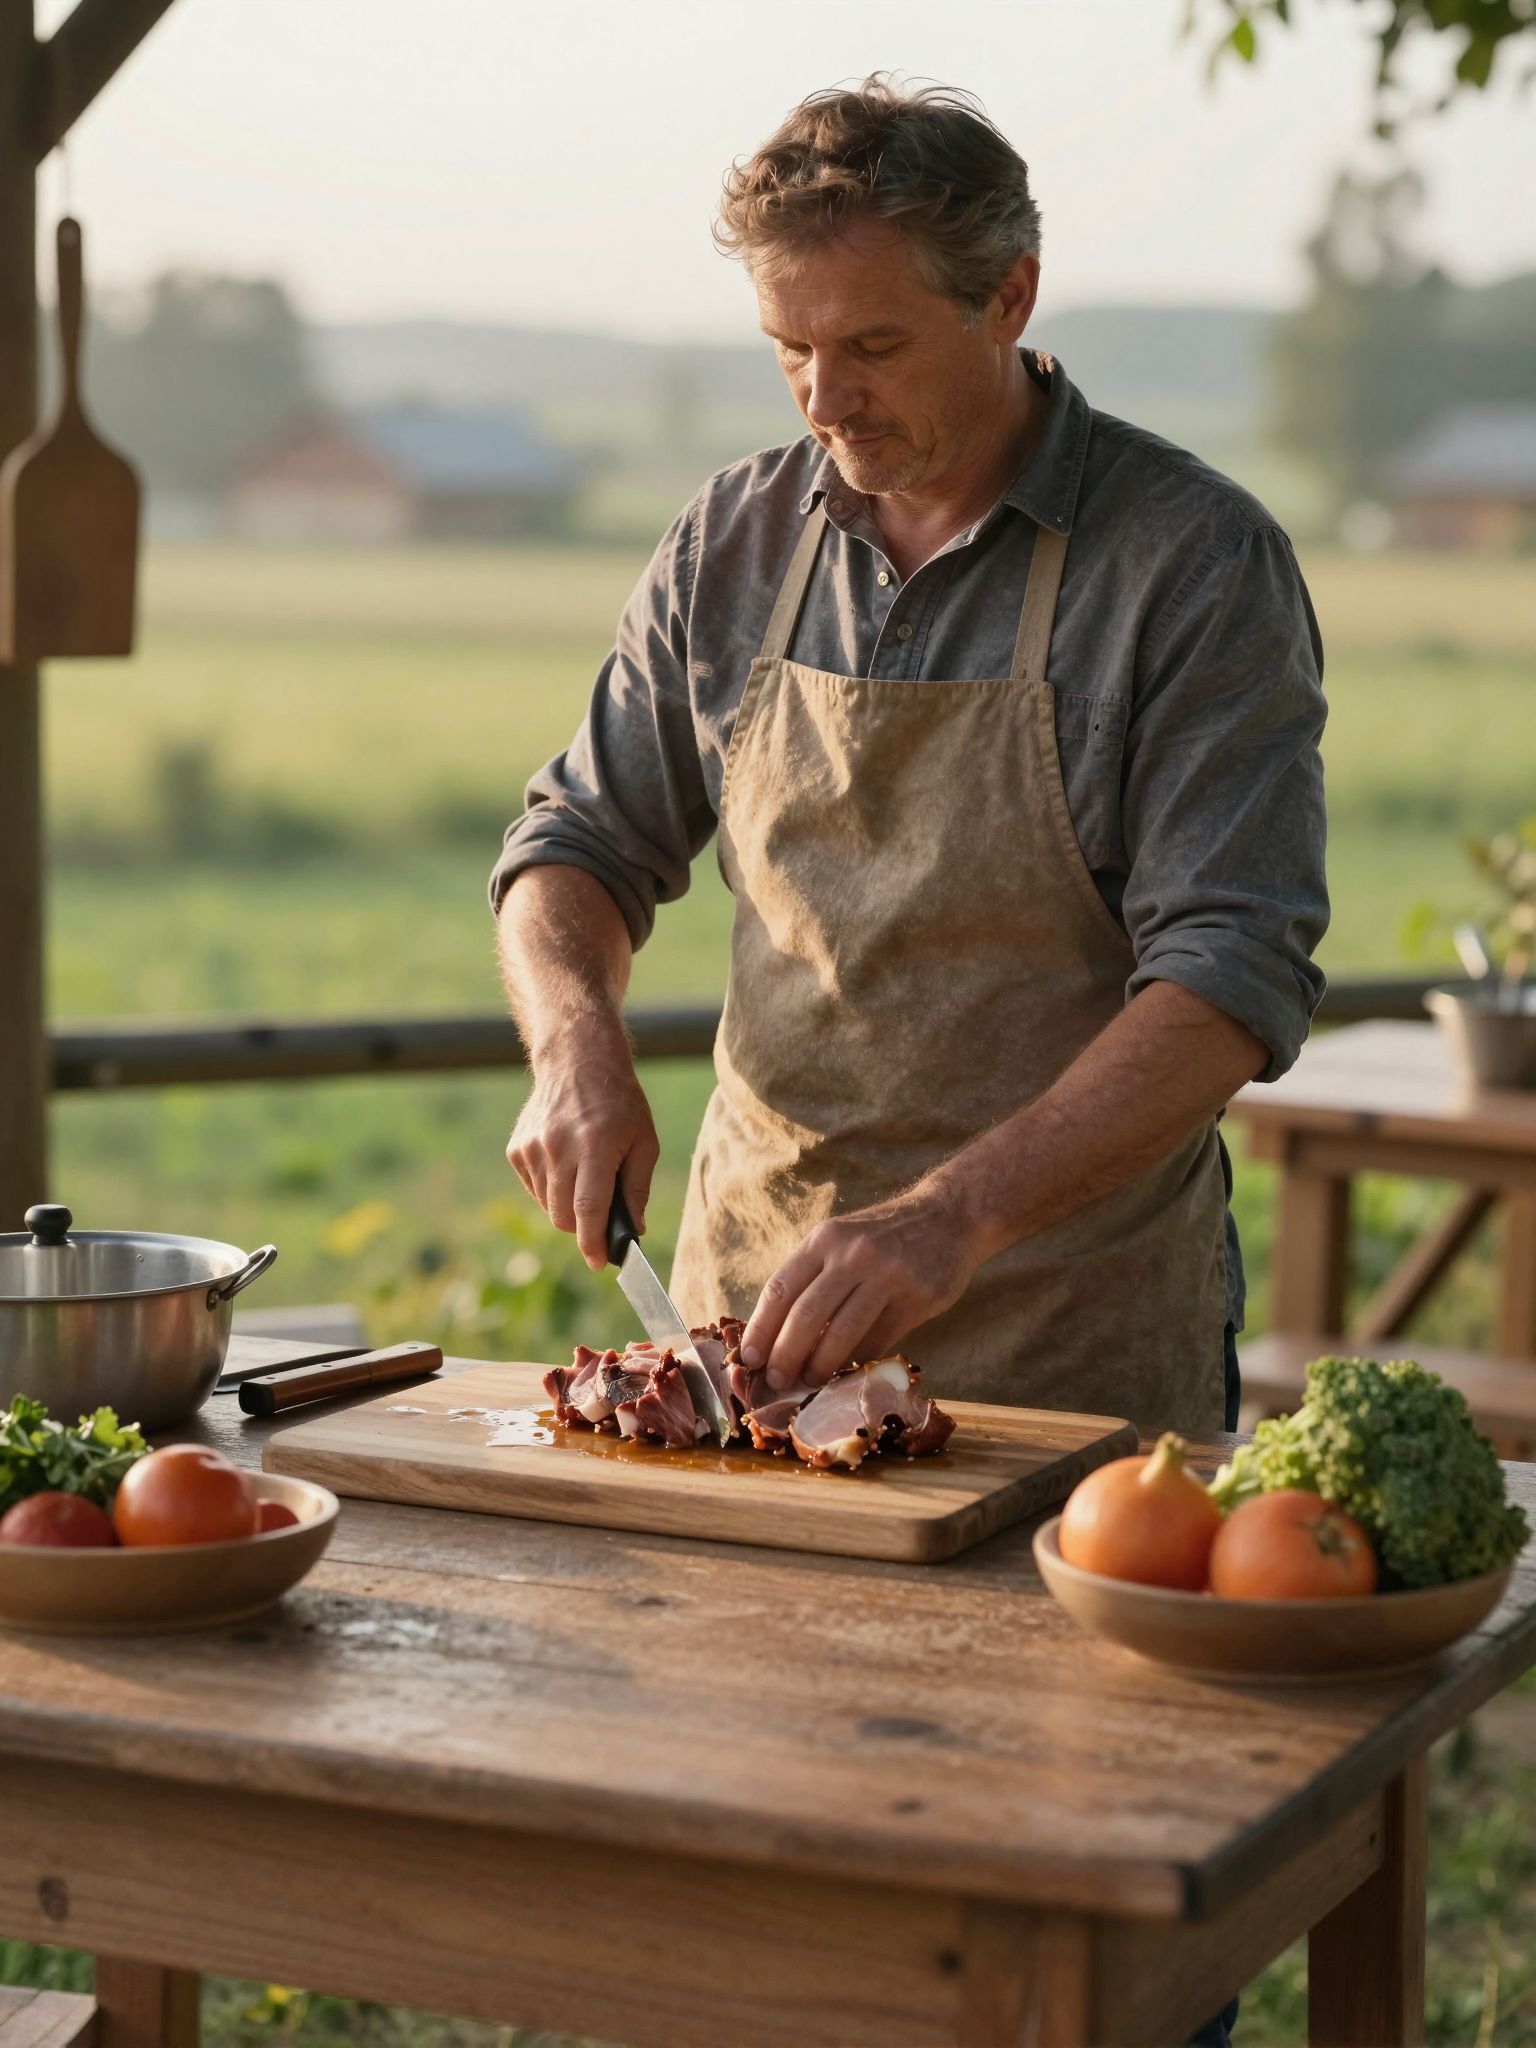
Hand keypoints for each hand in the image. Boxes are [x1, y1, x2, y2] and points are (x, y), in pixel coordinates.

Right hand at [507, 1025, 658, 1269]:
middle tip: (602, 1217)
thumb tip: (634, 1230)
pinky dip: (552, 1189)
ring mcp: (533, 1148)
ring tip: (586, 1176)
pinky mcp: (517, 1149)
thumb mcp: (644, 1141)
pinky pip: (535, 1188)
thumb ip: (637, 1188)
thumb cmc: (619, 1103)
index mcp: (595, 1147)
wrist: (577, 1061)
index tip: (600, 1263)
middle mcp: (558, 1148)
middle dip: (584, 1228)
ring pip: (548, 1206)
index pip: (589, 1209)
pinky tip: (566, 1163)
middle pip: (564, 1216)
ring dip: (568, 1206)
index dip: (593, 1243)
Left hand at [740, 1186, 982, 1388]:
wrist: (948, 1217)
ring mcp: (887, 1275)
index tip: (749, 1359)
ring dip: (820, 1366)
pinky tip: (845, 1373)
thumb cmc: (882, 1236)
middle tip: (776, 1381)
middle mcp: (853, 1254)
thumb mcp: (842, 1240)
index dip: (761, 1329)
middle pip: (806, 1315)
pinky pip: (878, 1341)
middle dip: (786, 1355)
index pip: (781, 1289)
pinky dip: (856, 1362)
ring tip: (809, 1383)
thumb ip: (812, 1277)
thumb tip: (776, 1335)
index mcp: (825, 1239)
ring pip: (842, 1333)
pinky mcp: (916, 1297)